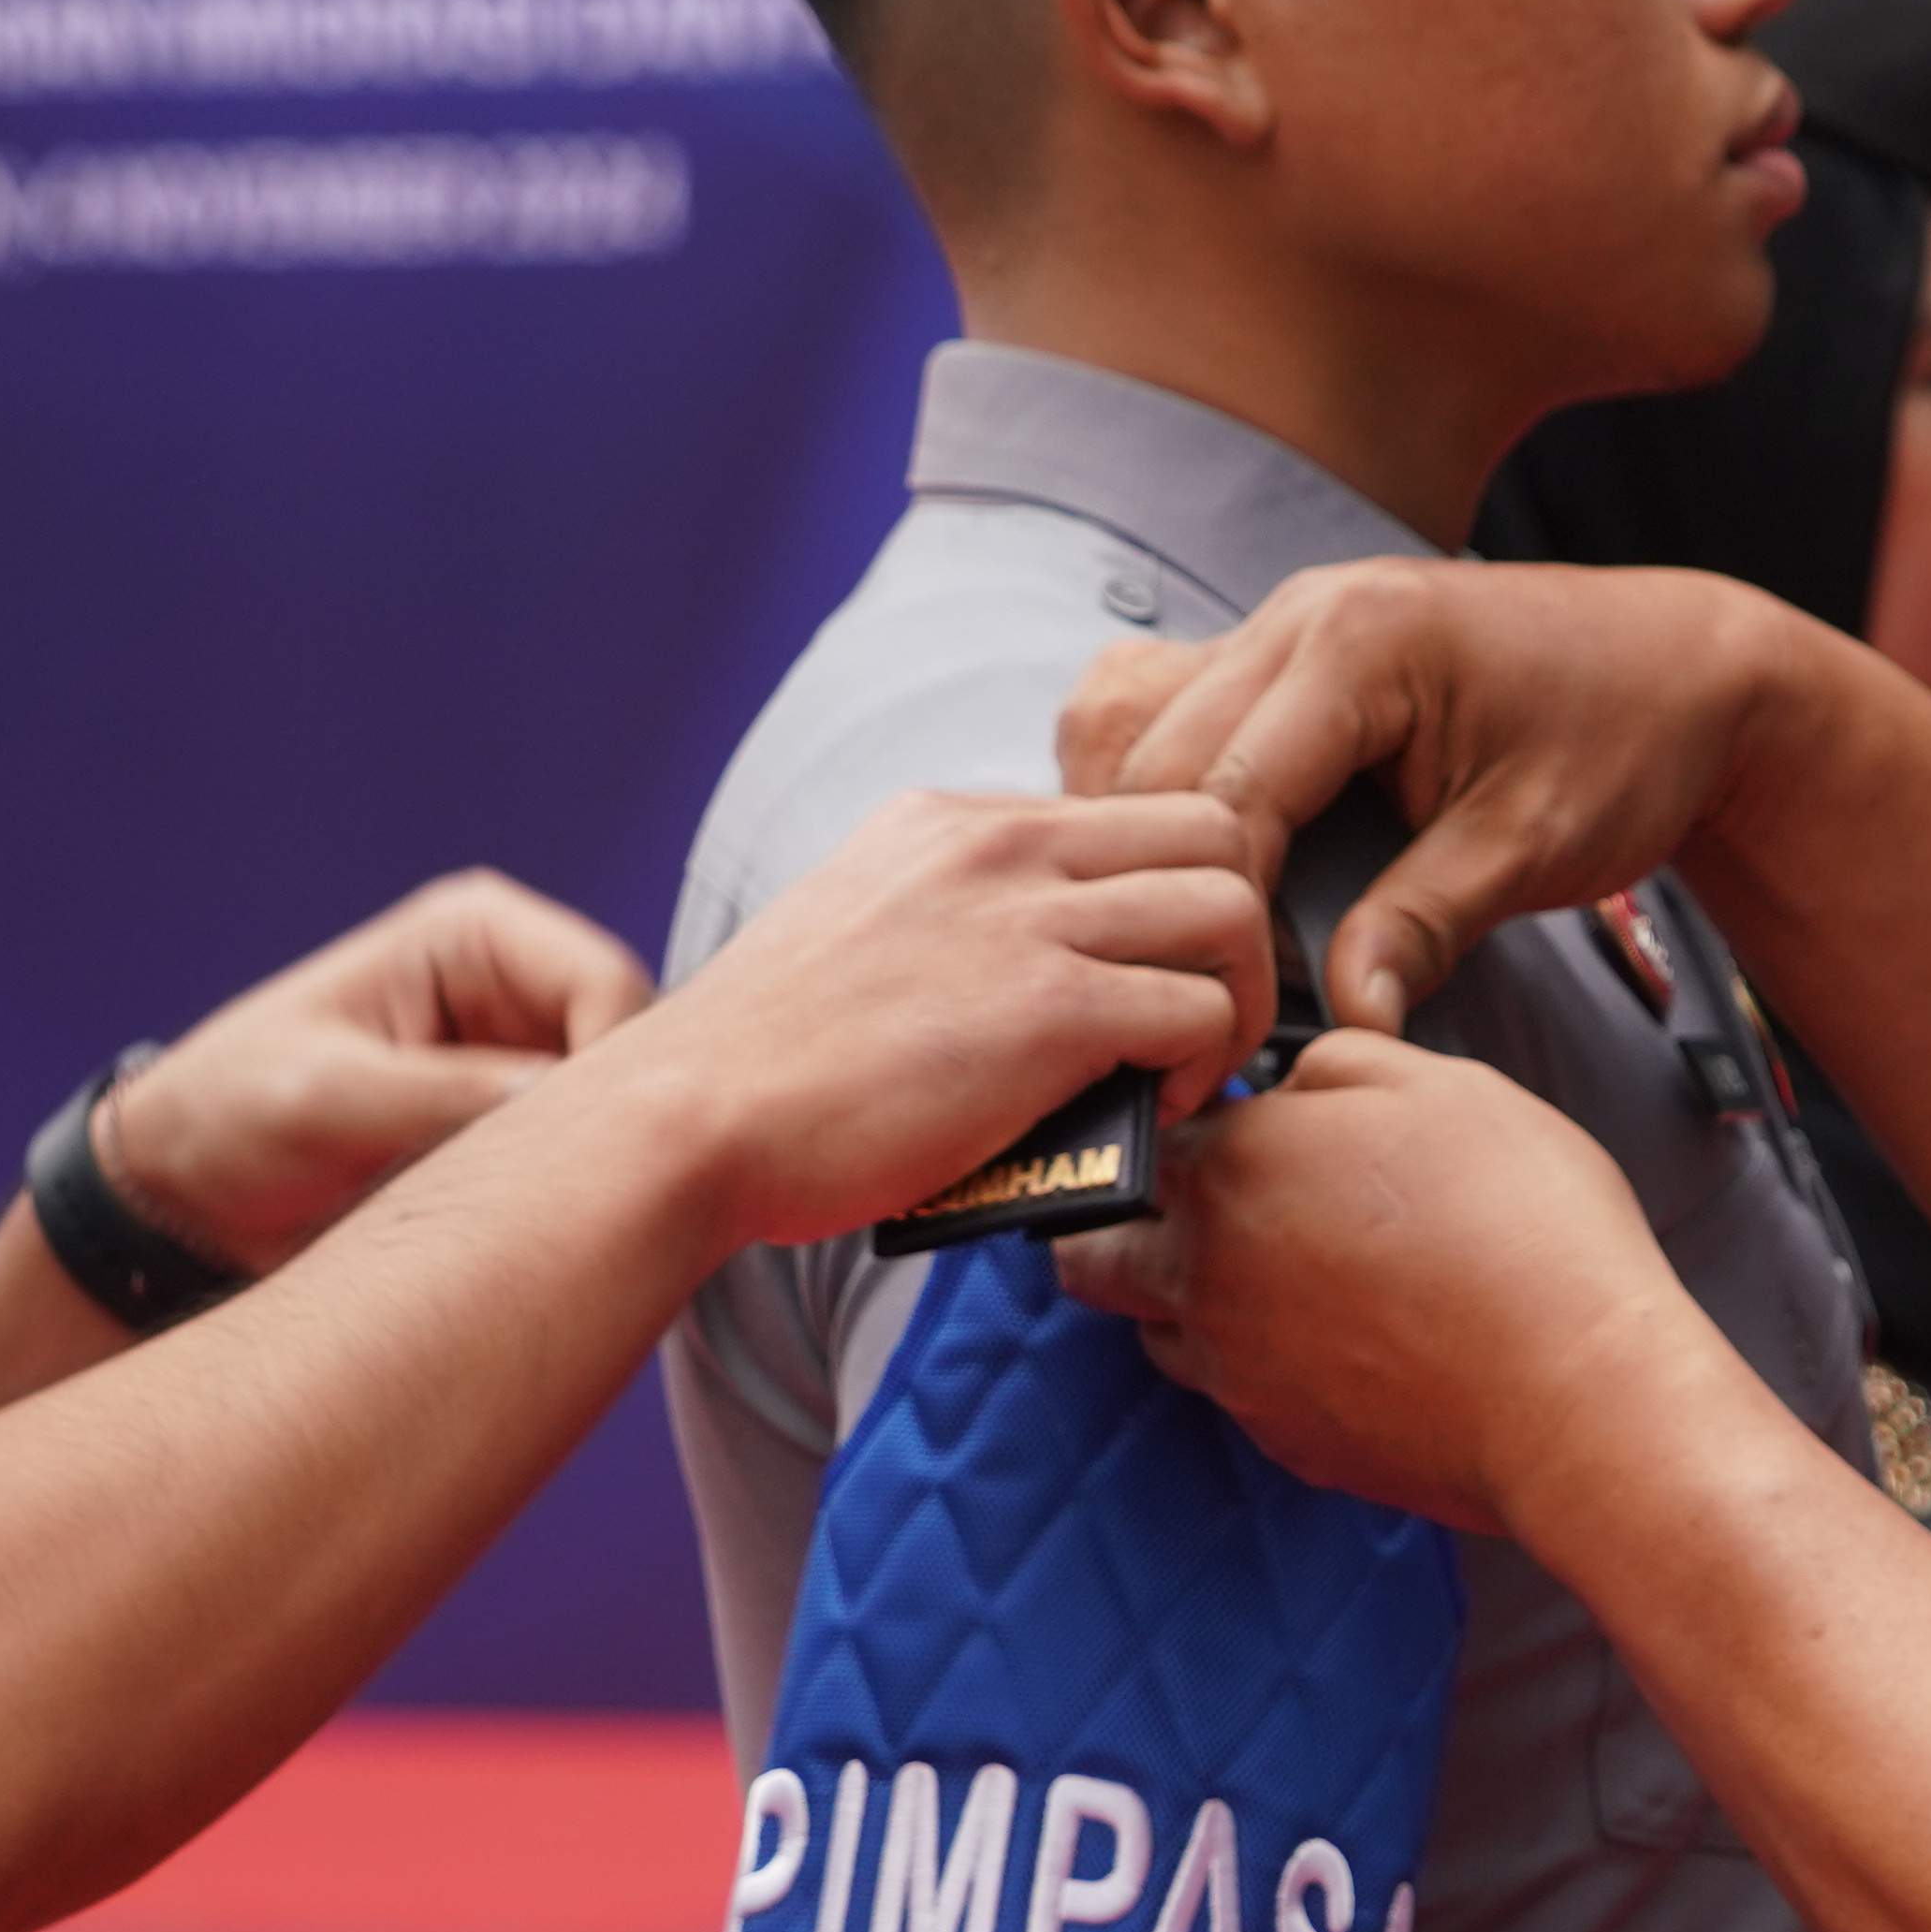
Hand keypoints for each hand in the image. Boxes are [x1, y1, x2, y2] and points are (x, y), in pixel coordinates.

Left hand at [95, 871, 650, 1274]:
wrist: (182, 1198)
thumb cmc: (228, 1117)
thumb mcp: (328, 1100)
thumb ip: (450, 1096)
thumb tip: (572, 1114)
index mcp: (475, 933)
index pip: (611, 985)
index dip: (621, 1073)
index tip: (586, 1159)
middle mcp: (515, 984)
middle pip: (637, 1048)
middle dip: (617, 1123)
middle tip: (569, 1203)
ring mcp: (522, 1056)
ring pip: (624, 1111)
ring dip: (598, 1167)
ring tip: (538, 1223)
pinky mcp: (516, 1126)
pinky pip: (589, 1158)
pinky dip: (578, 1197)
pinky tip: (536, 1238)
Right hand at [599, 787, 1272, 1252]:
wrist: (690, 1120)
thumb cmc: (761, 1071)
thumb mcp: (853, 939)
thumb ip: (943, 932)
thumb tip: (1017, 987)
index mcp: (948, 822)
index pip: (1125, 811)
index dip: (1164, 895)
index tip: (1148, 974)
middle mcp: (997, 845)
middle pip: (1211, 828)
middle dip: (1234, 926)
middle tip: (1205, 1015)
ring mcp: (1027, 919)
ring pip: (1232, 905)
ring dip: (1240, 995)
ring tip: (1189, 1068)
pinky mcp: (1048, 1010)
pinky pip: (1203, 1010)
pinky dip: (1207, 1068)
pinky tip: (1159, 1109)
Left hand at [1057, 1031, 1727, 1535]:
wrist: (1578, 1393)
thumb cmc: (1524, 1228)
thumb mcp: (1442, 1085)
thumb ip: (1338, 1062)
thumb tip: (1292, 1080)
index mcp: (1230, 1168)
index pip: (1140, 1135)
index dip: (1177, 1121)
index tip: (1215, 1120)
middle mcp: (1206, 1275)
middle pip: (1095, 1253)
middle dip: (1119, 1224)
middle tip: (1188, 1205)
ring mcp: (1238, 1372)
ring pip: (1158, 1333)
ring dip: (1189, 1299)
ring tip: (1279, 1276)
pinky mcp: (1286, 1444)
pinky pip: (1238, 1395)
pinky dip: (1265, 1366)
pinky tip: (1345, 1343)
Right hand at [1063, 559, 1831, 1040]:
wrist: (1682, 668)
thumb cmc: (1625, 740)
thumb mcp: (1530, 844)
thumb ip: (1425, 925)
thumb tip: (1348, 1020)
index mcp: (1358, 645)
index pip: (1224, 793)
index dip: (1210, 915)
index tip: (1223, 1011)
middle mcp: (1299, 614)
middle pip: (1152, 759)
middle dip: (1157, 879)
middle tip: (1184, 990)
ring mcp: (1284, 623)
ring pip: (1137, 726)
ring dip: (1140, 830)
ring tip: (1175, 933)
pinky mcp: (1286, 652)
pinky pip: (1175, 712)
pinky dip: (1163, 793)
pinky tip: (1190, 872)